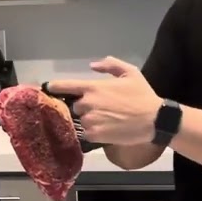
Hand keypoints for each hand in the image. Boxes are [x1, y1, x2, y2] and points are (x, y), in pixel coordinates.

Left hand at [45, 57, 161, 144]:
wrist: (154, 120)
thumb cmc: (142, 95)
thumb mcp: (130, 73)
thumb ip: (110, 65)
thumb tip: (92, 65)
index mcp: (93, 87)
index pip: (65, 86)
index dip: (54, 87)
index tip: (47, 88)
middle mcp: (88, 103)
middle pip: (74, 106)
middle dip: (83, 107)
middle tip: (100, 109)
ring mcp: (90, 120)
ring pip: (81, 120)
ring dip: (89, 120)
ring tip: (106, 120)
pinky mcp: (95, 135)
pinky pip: (87, 133)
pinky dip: (94, 132)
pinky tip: (107, 130)